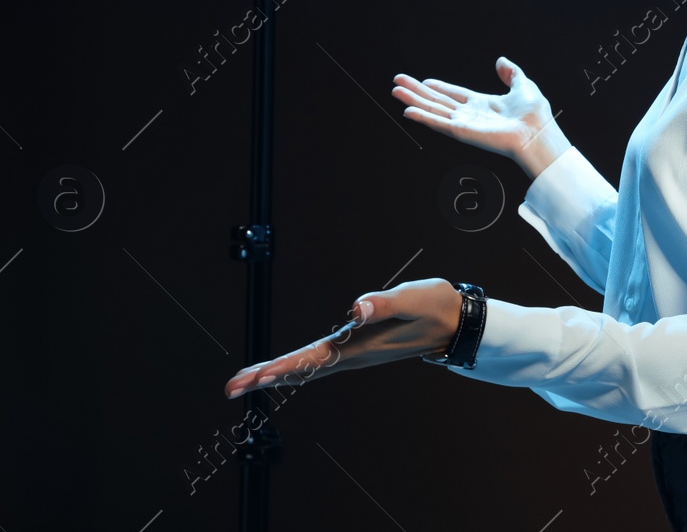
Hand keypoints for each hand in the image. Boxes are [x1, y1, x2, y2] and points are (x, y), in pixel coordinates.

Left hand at [223, 278, 460, 399]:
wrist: (456, 323)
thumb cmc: (436, 307)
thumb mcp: (413, 298)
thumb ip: (385, 304)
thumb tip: (356, 309)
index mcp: (360, 346)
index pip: (313, 359)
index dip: (282, 367)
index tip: (255, 377)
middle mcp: (353, 355)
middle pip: (301, 370)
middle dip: (265, 377)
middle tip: (231, 388)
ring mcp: (355, 354)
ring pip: (307, 368)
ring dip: (275, 374)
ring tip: (246, 380)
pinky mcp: (358, 348)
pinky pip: (318, 362)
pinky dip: (295, 366)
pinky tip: (284, 369)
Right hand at [392, 56, 570, 177]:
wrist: (538, 132)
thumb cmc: (535, 115)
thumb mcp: (523, 85)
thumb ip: (511, 73)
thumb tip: (501, 60)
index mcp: (483, 104)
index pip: (455, 94)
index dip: (439, 87)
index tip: (424, 81)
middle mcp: (470, 115)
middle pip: (438, 101)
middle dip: (417, 92)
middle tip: (398, 82)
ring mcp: (465, 124)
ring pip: (434, 110)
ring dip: (414, 100)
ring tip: (395, 91)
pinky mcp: (463, 132)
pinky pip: (439, 123)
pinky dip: (423, 117)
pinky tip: (408, 111)